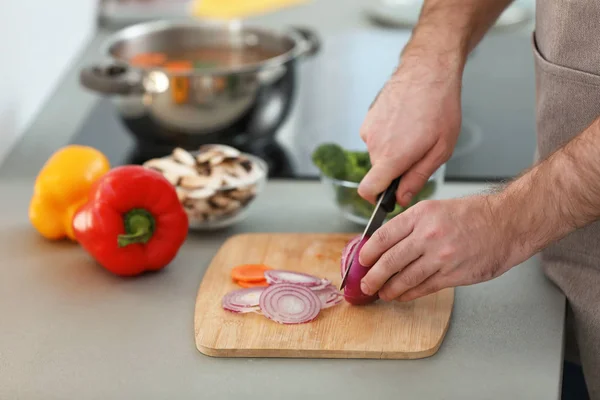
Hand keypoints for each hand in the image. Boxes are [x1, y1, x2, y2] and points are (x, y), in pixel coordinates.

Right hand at [358, 58, 462, 206]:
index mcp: (392, 156)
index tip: (386, 198)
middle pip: (378, 171)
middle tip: (420, 151)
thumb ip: (417, 178)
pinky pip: (377, 136)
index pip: (368, 190)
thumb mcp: (440, 150)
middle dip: (396, 169)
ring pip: (378, 153)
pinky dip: (389, 135)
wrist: (428, 70)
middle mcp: (374, 144)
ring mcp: (369, 129)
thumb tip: (402, 198)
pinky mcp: (368, 117)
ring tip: (415, 131)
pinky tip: (406, 121)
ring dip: (394, 150)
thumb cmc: (440, 106)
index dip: (375, 199)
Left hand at [358, 195, 516, 301]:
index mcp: (422, 214)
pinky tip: (402, 295)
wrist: (508, 224)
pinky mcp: (454, 274)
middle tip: (365, 284)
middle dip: (373, 276)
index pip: (384, 235)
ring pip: (405, 278)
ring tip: (381, 293)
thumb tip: (387, 244)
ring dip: (389, 289)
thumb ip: (412, 225)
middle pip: (390, 260)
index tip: (362, 261)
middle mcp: (428, 235)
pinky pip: (424, 287)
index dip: (368, 252)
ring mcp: (441, 256)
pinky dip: (410, 294)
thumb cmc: (474, 215)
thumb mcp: (437, 208)